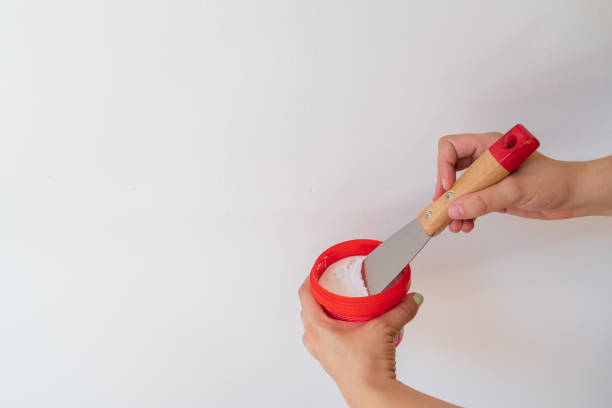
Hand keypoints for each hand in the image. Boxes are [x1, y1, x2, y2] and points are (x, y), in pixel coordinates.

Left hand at [299, 279, 456, 407]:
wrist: (372, 394)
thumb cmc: (366, 368)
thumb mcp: (384, 329)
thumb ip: (400, 310)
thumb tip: (410, 299)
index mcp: (318, 327)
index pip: (305, 294)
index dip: (311, 278)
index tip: (319, 270)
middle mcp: (315, 340)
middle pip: (308, 309)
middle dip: (318, 295)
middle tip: (331, 284)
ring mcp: (321, 353)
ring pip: (314, 326)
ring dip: (322, 314)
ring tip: (338, 305)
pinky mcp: (331, 362)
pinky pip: (323, 340)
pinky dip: (330, 330)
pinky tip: (347, 328)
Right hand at [434, 132, 611, 232]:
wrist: (573, 196)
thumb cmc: (554, 180)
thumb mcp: (516, 189)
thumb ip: (484, 200)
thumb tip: (455, 209)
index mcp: (489, 147)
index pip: (452, 147)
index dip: (444, 165)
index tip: (448, 186)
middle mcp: (485, 160)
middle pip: (450, 169)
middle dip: (444, 190)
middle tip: (442, 207)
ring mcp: (487, 177)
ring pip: (458, 189)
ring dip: (453, 207)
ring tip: (454, 224)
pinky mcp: (491, 193)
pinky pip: (469, 203)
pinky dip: (464, 215)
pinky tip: (466, 225)